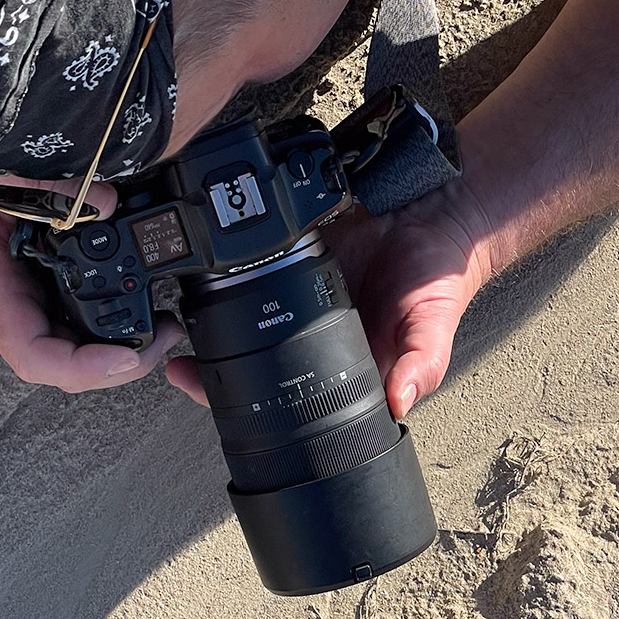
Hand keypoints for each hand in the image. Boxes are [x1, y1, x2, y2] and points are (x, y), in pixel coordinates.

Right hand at [0, 179, 183, 392]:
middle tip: (164, 337)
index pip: (33, 355)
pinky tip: (145, 301)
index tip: (126, 356)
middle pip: (68, 364)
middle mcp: (14, 306)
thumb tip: (103, 202)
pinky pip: (82, 313)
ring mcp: (33, 298)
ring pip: (80, 345)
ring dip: (125, 344)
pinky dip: (118, 315)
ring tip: (164, 325)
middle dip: (122, 364)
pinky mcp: (48, 283)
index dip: (80, 366)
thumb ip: (44, 184)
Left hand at [165, 177, 496, 416]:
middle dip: (213, 366)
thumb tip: (401, 402)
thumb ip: (422, 364)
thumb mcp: (434, 327)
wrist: (438, 216)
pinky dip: (236, 269)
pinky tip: (214, 272)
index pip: (285, 394)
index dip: (244, 398)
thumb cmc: (440, 280)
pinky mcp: (298, 255)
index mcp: (341, 364)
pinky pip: (260, 265)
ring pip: (249, 313)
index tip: (203, 391)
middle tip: (178, 364)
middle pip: (254, 358)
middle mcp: (315, 335)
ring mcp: (302, 296)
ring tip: (182, 322)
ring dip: (215, 318)